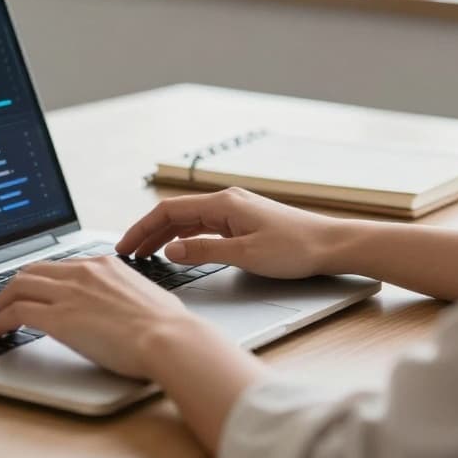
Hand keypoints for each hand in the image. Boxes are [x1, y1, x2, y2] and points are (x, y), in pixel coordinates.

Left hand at [0, 255, 211, 377]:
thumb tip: (124, 306)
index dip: (41, 280)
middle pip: (32, 270)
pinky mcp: (58, 317)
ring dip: (0, 302)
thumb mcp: (145, 296)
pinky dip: (0, 319)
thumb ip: (126, 294)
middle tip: (5, 303)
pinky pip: (16, 312)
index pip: (60, 266)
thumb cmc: (167, 326)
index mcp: (104, 265)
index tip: (35, 291)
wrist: (168, 338)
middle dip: (14, 287)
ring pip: (17, 286)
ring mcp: (68, 293)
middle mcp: (82, 272)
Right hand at [116, 187, 342, 278]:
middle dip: (148, 232)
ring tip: (146, 254)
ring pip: (189, 220)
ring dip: (165, 235)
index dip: (142, 228)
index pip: (169, 211)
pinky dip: (185, 237)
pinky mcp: (243, 221)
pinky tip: (179, 249)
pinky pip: (204, 226)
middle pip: (175, 214)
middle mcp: (226, 202)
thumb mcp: (245, 255)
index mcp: (223, 204)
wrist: (331, 245)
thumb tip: (170, 251)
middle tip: (128, 253)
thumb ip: (204, 252)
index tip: (125, 246)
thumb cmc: (295, 249)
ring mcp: (235, 210)